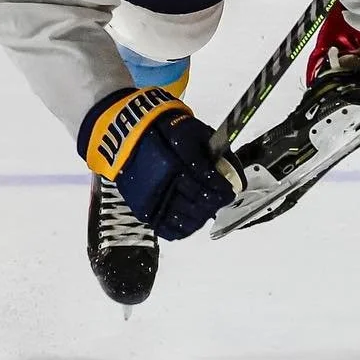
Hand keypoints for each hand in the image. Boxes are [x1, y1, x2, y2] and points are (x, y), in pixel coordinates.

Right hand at [78, 87, 242, 238]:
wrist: (129, 135)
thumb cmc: (165, 130)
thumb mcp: (194, 133)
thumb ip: (212, 153)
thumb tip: (230, 170)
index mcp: (178, 162)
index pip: (208, 183)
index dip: (223, 190)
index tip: (230, 191)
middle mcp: (166, 183)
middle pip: (199, 203)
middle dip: (215, 203)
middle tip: (222, 200)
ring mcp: (153, 198)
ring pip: (185, 218)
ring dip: (201, 216)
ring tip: (208, 210)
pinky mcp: (142, 208)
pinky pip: (165, 228)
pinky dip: (181, 229)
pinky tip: (190, 224)